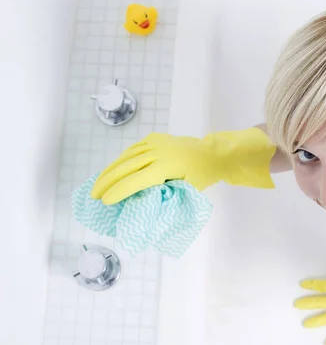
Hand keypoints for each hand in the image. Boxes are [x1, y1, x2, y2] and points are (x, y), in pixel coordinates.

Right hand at [90, 128, 275, 204]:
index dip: (119, 192)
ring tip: (98, 185)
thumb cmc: (201, 176)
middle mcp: (157, 152)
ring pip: (125, 157)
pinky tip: (112, 170)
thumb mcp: (186, 190)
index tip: (106, 202)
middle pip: (125, 168)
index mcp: (166, 167)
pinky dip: (120, 160)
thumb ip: (165, 195)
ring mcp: (154, 143)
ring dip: (109, 171)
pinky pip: (132, 150)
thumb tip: (142, 206)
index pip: (136, 181)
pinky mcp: (153, 139)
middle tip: (94, 196)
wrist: (212, 153)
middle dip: (107, 182)